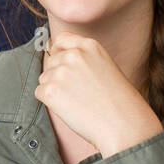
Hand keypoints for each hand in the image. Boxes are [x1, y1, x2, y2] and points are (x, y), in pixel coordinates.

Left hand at [35, 32, 162, 157]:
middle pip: (51, 61)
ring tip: (78, 101)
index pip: (61, 39)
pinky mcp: (50, 91)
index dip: (59, 52)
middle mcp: (73, 55)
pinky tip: (70, 108)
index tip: (64, 64)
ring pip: (44, 78)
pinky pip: (40, 93)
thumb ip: (83, 58)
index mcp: (89, 46)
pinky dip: (50, 103)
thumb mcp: (105, 66)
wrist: (123, 124)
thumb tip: (57, 56)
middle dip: (59, 75)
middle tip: (79, 92)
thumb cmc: (118, 101)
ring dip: (55, 90)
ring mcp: (60, 72)